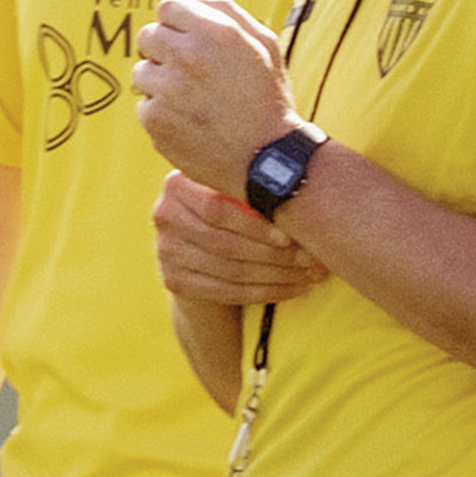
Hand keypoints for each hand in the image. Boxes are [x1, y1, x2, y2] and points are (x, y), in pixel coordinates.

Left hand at [132, 0, 296, 195]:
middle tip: (190, 72)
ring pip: (141, 72)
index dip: (179, 23)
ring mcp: (168, 90)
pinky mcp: (155, 120)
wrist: (268, 159)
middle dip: (165, 50)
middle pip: (148, 36)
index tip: (191, 41)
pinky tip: (189, 122)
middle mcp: (188, 57)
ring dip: (160, 82)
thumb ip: (224, 11)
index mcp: (216, 33)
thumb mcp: (263, 45)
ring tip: (192, 100)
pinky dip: (161, 114)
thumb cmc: (267, 98)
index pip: (169, 6)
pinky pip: (144, 106)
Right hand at [153, 171, 326, 304]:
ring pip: (229, 269)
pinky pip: (226, 291)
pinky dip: (265, 292)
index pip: (216, 207)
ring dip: (276, 275)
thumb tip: (306, 193)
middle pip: (223, 241)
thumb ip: (254, 186)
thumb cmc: (233, 214)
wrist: (202, 255)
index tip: (291, 236)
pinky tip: (293, 289)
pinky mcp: (174, 281)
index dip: (255, 225)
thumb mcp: (234, 192)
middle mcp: (164, 215)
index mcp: (176, 184)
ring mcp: (165, 251)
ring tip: (310, 275)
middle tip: (312, 260)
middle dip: (274, 254)